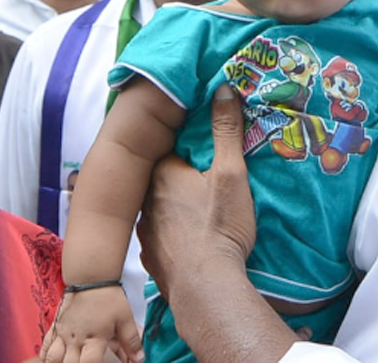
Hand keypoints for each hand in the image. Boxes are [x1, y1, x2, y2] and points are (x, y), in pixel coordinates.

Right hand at [40, 286, 142, 362]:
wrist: (91, 277)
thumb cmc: (107, 297)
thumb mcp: (125, 319)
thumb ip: (131, 341)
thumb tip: (139, 358)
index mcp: (94, 338)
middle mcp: (76, 339)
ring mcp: (63, 334)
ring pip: (53, 358)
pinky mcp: (55, 327)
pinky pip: (45, 346)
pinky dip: (44, 356)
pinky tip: (48, 361)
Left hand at [138, 84, 255, 304]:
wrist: (206, 290)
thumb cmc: (219, 227)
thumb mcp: (231, 172)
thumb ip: (226, 129)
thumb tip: (222, 88)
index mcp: (162, 173)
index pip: (170, 148)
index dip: (187, 148)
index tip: (204, 150)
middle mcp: (146, 199)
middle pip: (163, 178)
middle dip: (181, 176)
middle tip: (204, 181)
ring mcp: (145, 231)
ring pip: (159, 208)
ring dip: (174, 206)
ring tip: (198, 210)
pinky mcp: (151, 258)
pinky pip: (160, 235)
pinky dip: (173, 233)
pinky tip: (189, 238)